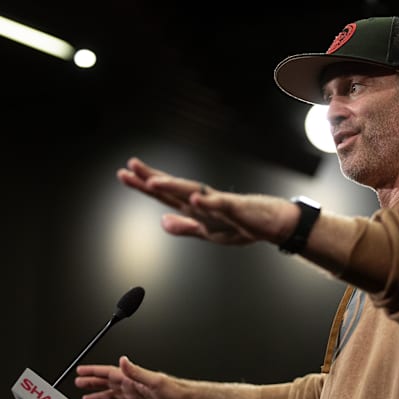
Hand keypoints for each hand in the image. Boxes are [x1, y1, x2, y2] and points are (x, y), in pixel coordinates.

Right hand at [75, 356, 178, 398]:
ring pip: (114, 395)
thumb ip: (138, 371)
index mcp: (135, 379)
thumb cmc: (177, 391)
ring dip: (100, 396)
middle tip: (78, 382)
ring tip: (86, 398)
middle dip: (93, 382)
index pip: (110, 373)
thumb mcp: (156, 381)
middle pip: (109, 383)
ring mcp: (138, 397)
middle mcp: (135, 387)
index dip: (94, 371)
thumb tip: (123, 360)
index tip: (80, 370)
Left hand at [117, 157, 297, 244]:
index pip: (165, 195)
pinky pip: (220, 205)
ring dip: (173, 187)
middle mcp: (203, 202)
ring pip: (192, 193)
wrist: (273, 223)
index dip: (144, 185)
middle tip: (129, 166)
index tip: (124, 174)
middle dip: (151, 179)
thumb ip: (185, 227)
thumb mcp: (209, 233)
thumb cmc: (244, 225)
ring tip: (153, 183)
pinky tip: (194, 199)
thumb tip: (161, 222)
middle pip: (173, 188)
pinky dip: (207, 202)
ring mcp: (219, 204)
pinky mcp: (237, 209)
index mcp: (196, 208)